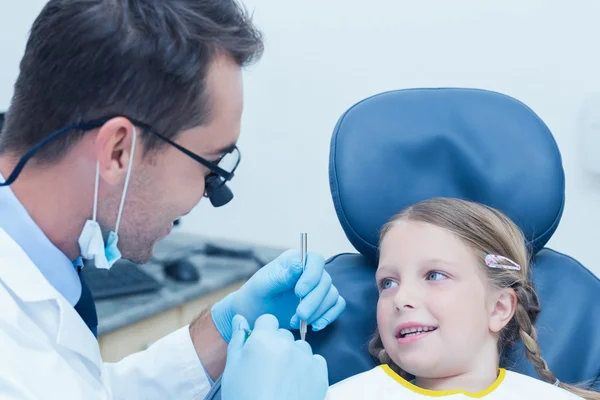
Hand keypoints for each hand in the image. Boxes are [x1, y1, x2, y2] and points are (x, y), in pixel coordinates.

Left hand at [211, 249, 345, 341]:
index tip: (299, 293)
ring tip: (299, 322)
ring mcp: (318, 288)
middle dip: (313, 300)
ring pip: (332, 295)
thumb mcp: (264, 285)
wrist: (255, 314)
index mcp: (296, 261)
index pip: (316, 260)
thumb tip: (299, 262)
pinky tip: (315, 326)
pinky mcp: (322, 303)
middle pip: (325, 281)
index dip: (312, 276)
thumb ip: (282, 275)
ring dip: (318, 311)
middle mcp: (311, 272)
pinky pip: (337, 306)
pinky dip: (329, 316)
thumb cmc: (256, 294)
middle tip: (299, 315)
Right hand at [221, 314, 328, 399]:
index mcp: (264, 339)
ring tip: (283, 378)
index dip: (262, 332)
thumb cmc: (244, 397)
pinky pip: (316, 361)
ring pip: (301, 347)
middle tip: (268, 368)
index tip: (259, 347)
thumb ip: (237, 339)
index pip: (268, 320)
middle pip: (284, 334)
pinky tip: (297, 383)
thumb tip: (239, 318)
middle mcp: (288, 344)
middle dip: (277, 345)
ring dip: (294, 356)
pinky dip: (309, 368)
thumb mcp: (232, 367)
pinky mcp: (320, 375)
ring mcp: (306, 359)